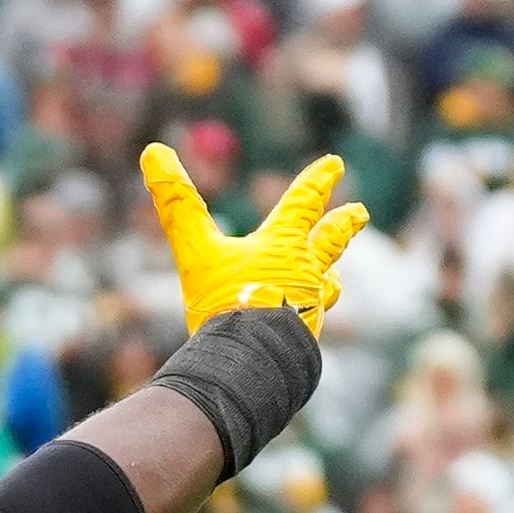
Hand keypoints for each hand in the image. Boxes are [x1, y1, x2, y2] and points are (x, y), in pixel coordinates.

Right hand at [144, 145, 366, 323]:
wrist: (251, 362)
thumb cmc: (226, 302)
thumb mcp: (195, 250)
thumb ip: (176, 205)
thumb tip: (152, 150)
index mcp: (283, 246)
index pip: (303, 203)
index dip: (317, 181)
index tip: (335, 163)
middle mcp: (304, 273)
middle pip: (330, 242)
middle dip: (344, 225)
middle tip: (361, 212)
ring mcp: (308, 307)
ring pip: (325, 286)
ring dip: (329, 278)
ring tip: (335, 281)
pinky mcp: (303, 340)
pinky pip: (310, 322)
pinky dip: (308, 316)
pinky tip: (304, 324)